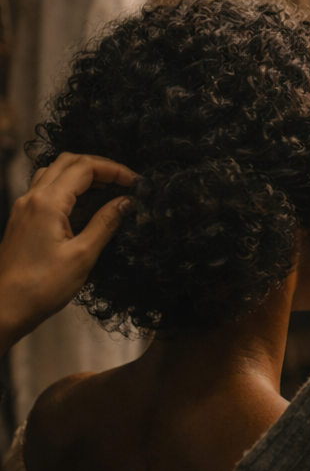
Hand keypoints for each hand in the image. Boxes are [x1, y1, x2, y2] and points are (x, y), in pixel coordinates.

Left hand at [0, 153, 135, 352]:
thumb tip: (127, 202)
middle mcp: (32, 198)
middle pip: (67, 162)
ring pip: (54, 172)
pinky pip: (45, 189)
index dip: (114, 169)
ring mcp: (24, 207)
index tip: (135, 182)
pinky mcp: (22, 219)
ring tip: (107, 189)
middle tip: (123, 182)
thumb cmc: (42, 286)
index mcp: (47, 203)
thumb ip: (105, 223)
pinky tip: (84, 205)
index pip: (84, 168)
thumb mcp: (83, 256)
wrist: (4, 308)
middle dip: (99, 166)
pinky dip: (68, 187)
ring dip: (82, 173)